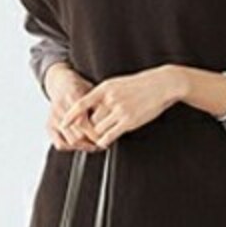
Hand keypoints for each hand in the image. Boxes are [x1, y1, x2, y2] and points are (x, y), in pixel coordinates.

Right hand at [45, 64, 101, 151]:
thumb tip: (111, 122)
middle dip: (91, 142)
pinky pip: (59, 144)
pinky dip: (71, 148)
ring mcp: (53, 117)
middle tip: (102, 143)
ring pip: (70, 142)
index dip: (95, 134)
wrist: (61, 83)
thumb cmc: (80, 88)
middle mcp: (60, 107)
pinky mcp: (48, 125)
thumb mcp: (92, 91)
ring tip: (93, 145)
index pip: (83, 123)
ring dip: (84, 146)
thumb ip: (98, 105)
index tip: (105, 137)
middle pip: (77, 135)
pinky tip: (81, 145)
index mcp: (72, 96)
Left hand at [58, 67, 179, 149]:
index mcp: (105, 88)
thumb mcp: (119, 84)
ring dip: (97, 135)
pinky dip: (105, 141)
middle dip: (88, 129)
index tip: (63, 123)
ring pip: (98, 129)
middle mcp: (110, 99)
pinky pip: (110, 135)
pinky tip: (106, 142)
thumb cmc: (142, 85)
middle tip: (87, 136)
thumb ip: (105, 95)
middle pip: (90, 120)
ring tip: (99, 138)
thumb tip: (92, 107)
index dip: (71, 115)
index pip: (82, 103)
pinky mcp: (129, 120)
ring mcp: (119, 110)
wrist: (162, 84)